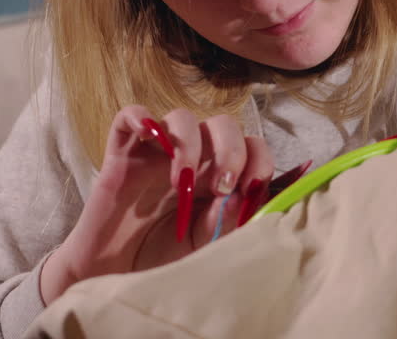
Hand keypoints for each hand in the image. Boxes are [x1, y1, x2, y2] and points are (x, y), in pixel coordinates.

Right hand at [39, 106, 274, 301]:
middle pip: (223, 124)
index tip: (251, 191)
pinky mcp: (122, 155)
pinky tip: (150, 139)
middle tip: (221, 186)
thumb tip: (281, 181)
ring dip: (190, 142)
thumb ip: (242, 213)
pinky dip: (141, 118)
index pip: (252, 146)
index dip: (259, 161)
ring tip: (182, 180)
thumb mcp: (212, 242)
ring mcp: (157, 153)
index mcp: (220, 177)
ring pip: (181, 116)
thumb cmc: (164, 262)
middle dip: (230, 149)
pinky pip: (129, 115)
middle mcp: (193, 159)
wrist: (115, 280)